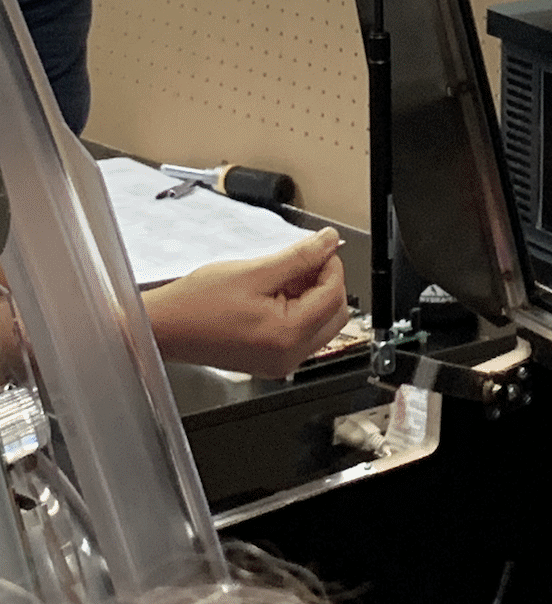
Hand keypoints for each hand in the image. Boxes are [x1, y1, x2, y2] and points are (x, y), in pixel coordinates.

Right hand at [143, 226, 348, 379]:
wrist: (165, 327)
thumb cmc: (198, 303)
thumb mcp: (255, 271)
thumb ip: (299, 256)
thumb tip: (329, 241)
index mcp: (287, 336)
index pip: (333, 295)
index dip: (331, 264)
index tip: (319, 246)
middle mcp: (287, 357)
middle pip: (334, 314)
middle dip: (326, 281)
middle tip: (305, 258)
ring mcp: (279, 362)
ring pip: (320, 323)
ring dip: (312, 293)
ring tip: (285, 272)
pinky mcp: (268, 359)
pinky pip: (300, 332)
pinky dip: (298, 307)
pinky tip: (277, 289)